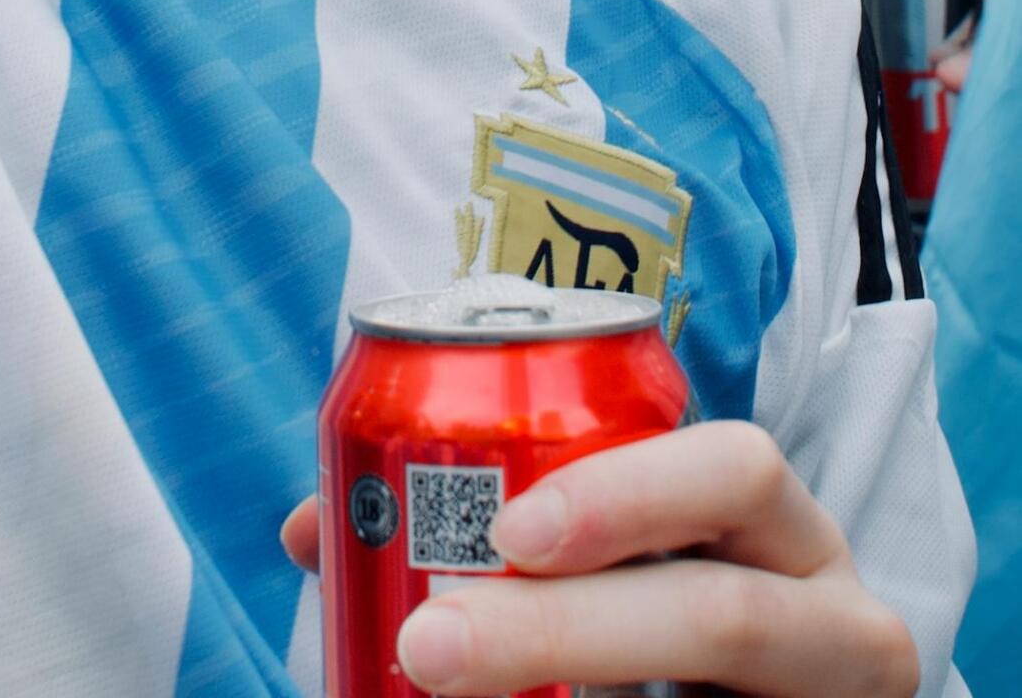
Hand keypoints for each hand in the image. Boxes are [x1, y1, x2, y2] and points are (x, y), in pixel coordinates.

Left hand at [282, 422, 918, 694]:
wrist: (753, 697)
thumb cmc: (662, 611)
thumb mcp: (608, 554)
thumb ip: (493, 527)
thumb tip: (315, 529)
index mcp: (773, 523)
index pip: (735, 470)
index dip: (624, 492)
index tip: (505, 526)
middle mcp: (829, 614)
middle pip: (723, 612)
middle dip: (569, 627)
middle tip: (433, 643)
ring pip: (725, 672)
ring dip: (582, 679)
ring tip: (454, 692)